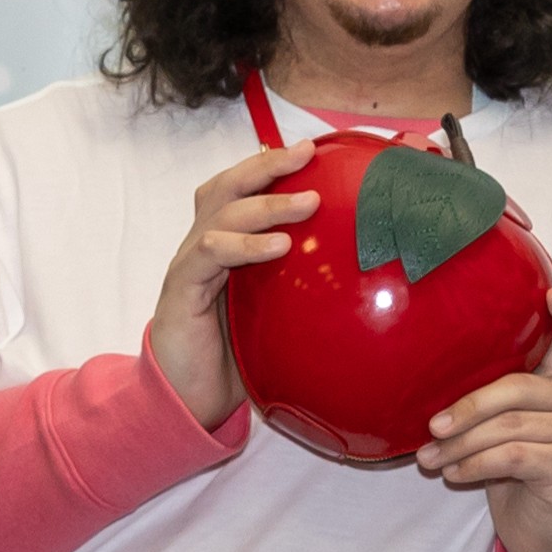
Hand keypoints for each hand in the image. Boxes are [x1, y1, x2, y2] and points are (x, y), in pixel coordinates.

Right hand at [145, 143, 320, 428]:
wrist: (187, 398)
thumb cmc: (236, 358)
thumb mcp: (278, 316)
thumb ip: (304, 292)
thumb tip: (369, 283)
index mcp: (223, 246)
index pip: (240, 192)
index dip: (269, 168)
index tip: (313, 152)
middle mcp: (202, 247)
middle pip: (226, 188)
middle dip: (265, 167)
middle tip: (306, 155)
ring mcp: (189, 266)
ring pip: (221, 215)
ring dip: (266, 205)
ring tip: (308, 203)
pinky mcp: (182, 291)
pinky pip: (210, 255)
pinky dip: (245, 245)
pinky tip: (278, 246)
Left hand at [419, 289, 551, 551]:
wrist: (541, 530)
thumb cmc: (512, 474)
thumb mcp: (497, 432)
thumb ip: (483, 405)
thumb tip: (424, 392)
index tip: (548, 295)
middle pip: (517, 385)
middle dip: (467, 407)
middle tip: (431, 427)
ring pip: (508, 426)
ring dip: (460, 445)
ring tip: (430, 460)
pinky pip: (511, 456)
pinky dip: (475, 465)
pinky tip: (456, 475)